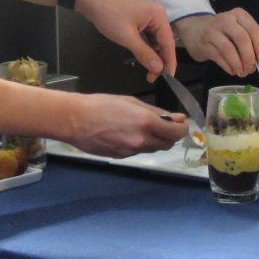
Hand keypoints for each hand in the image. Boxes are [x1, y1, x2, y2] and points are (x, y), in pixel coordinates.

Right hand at [60, 93, 187, 157]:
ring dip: (157, 140)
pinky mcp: (122, 157)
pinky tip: (130, 133)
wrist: (75, 121)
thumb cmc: (102, 104)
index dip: (183, 128)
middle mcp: (142, 141)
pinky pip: (139, 151)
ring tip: (147, 127)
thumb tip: (176, 118)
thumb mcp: (131, 101)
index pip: (176, 133)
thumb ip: (155, 111)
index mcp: (146, 123)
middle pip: (167, 144)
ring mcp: (131, 151)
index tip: (182, 122)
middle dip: (171, 135)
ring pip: (154, 148)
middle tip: (168, 124)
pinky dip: (141, 143)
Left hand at [75, 0, 176, 81]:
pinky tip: (144, 58)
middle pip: (164, 42)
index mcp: (158, 15)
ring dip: (153, 55)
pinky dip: (146, 47)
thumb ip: (145, 53)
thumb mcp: (127, 37)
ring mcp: (149, 16)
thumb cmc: (109, 16)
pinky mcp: (141, 19)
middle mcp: (158, 14)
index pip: (169, 42)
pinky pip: (148, 36)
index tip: (168, 79)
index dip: (169, 62)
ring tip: (148, 72)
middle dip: (160, 60)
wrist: (91, 0)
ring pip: (156, 40)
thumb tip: (159, 69)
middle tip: (152, 77)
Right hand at [173, 8, 258, 77]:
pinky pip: (219, 57)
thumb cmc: (224, 32)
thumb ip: (254, 42)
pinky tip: (232, 70)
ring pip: (229, 49)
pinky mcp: (204, 44)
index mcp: (239, 14)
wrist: (196, 29)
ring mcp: (212, 31)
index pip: (253, 29)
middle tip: (251, 68)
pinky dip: (228, 67)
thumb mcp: (240, 30)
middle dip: (249, 56)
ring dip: (238, 64)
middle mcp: (225, 19)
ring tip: (242, 72)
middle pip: (241, 38)